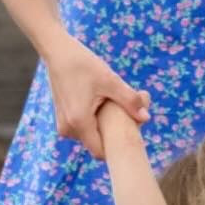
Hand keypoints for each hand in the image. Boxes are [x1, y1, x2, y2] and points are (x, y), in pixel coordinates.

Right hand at [44, 35, 149, 159]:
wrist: (58, 52)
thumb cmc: (84, 64)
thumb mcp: (110, 81)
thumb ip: (129, 101)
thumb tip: (146, 118)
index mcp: (79, 122)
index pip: (101, 152)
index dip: (117, 146)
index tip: (130, 132)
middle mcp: (68, 129)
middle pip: (97, 144)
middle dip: (112, 133)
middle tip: (124, 112)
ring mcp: (63, 125)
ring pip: (91, 136)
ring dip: (103, 126)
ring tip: (111, 103)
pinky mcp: (63, 119)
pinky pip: (84, 128)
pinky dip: (94, 120)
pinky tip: (101, 103)